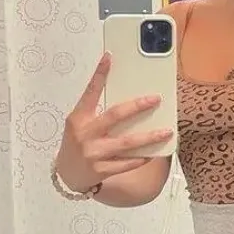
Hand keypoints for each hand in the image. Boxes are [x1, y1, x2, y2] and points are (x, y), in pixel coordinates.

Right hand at [55, 53, 172, 192]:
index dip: (99, 74)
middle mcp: (85, 133)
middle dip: (138, 106)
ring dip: (149, 137)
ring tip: (167, 131)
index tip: (109, 57)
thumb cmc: (77, 144)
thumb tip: (128, 100)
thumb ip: (97, 112)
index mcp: (79, 118)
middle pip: (115, 115)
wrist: (66, 175)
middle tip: (156, 99)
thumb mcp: (80, 124)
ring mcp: (93, 153)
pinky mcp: (101, 170)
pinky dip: (141, 157)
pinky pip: (127, 163)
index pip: (90, 92)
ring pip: (127, 142)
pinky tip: (153, 153)